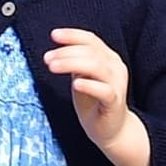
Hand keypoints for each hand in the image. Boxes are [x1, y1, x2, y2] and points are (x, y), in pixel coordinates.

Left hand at [44, 28, 150, 165]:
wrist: (111, 130)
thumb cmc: (94, 102)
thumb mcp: (82, 77)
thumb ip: (76, 63)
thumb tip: (57, 51)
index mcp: (108, 58)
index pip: (91, 40)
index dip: (72, 35)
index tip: (54, 35)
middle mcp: (115, 67)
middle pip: (91, 51)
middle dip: (66, 52)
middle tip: (47, 58)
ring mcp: (117, 84)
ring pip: (96, 66)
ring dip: (72, 64)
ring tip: (53, 67)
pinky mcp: (115, 101)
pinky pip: (104, 90)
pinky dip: (89, 85)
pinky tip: (76, 84)